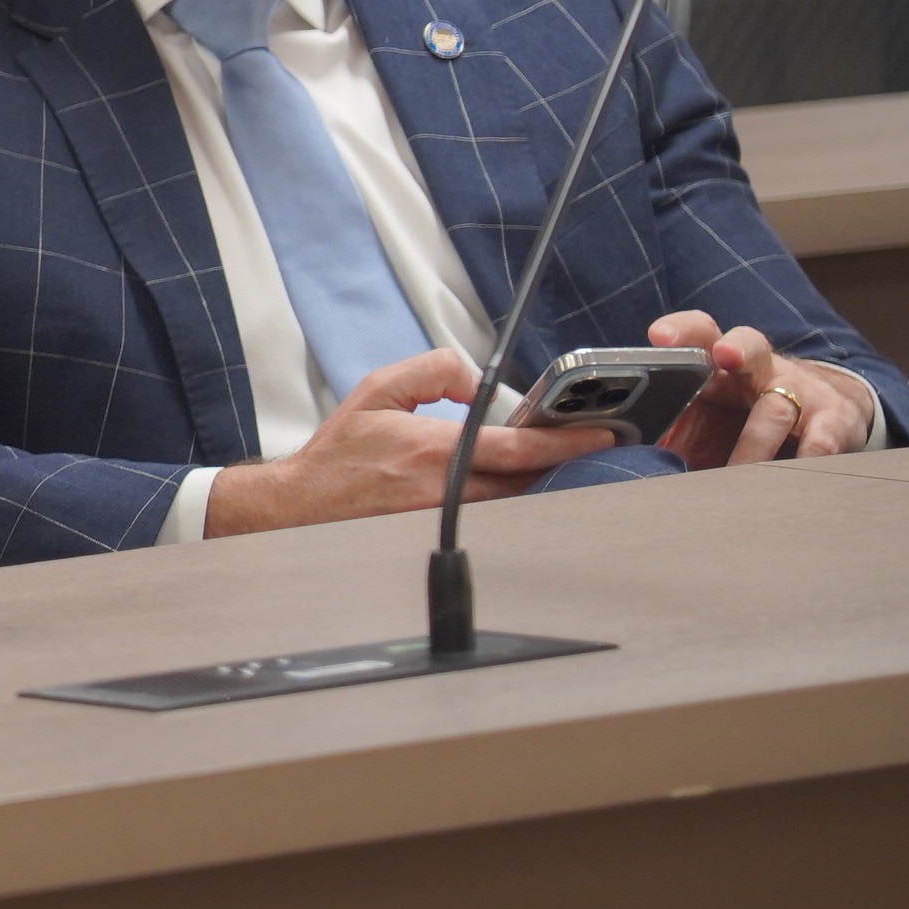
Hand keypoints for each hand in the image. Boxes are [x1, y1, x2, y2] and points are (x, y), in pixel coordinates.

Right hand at [201, 349, 618, 535]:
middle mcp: (449, 491)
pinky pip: (498, 518)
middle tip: (597, 444)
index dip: (568, 441)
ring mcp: (450, 520)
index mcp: (436, 451)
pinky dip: (518, 501)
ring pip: (519, 503)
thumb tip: (480, 383)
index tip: (604, 433)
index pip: (520, 448)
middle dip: (566, 463)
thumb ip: (434, 372)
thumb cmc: (340, 451)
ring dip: (545, 483)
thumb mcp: (379, 389)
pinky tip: (529, 488)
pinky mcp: (447, 536)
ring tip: (568, 463)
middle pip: (532, 481)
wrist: (304, 506)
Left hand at [643, 312, 877, 465]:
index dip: (681, 331)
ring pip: (777, 405)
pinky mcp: (833, 421)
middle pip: (749, 346)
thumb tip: (611, 453)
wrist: (820, 423)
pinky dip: (809, 457)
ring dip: (755, 442)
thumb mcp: (704, 419)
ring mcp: (800, 391)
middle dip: (736, 348)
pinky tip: (798, 471)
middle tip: (724, 357)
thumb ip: (666, 428)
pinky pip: (823, 438)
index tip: (659, 337)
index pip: (701, 332)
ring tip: (738, 473)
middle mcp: (760, 369)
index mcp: (719, 363)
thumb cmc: (741, 423)